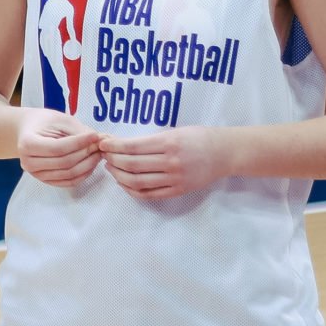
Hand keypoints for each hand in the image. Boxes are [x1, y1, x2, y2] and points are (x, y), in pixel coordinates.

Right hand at [16, 107, 101, 186]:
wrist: (28, 130)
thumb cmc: (43, 122)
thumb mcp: (59, 119)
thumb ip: (77, 131)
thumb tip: (97, 141)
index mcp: (28, 144)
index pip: (58, 148)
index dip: (79, 143)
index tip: (94, 136)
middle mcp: (28, 163)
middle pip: (64, 163)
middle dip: (86, 154)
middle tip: (99, 144)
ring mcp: (36, 174)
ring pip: (68, 175)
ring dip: (87, 165)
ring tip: (97, 153)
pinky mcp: (45, 180)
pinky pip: (68, 182)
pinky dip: (82, 175)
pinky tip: (90, 164)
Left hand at [98, 127, 233, 200]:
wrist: (223, 153)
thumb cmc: (197, 137)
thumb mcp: (174, 131)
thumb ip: (151, 140)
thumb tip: (121, 144)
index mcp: (168, 143)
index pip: (132, 147)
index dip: (113, 146)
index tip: (102, 144)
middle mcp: (171, 162)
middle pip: (131, 165)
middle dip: (112, 160)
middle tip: (104, 155)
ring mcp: (175, 179)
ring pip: (137, 182)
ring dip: (119, 176)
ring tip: (112, 168)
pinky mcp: (178, 190)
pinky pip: (149, 194)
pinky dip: (132, 190)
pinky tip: (124, 183)